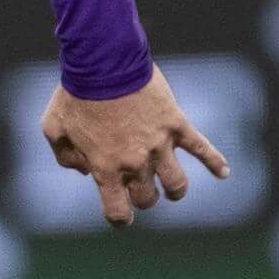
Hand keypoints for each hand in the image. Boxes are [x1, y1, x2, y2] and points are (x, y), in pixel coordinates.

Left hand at [40, 68, 227, 228]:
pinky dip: (215, 162)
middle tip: (139, 185)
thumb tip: (84, 171)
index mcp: (105, 167)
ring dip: (174, 190)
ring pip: (177, 184)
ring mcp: (159, 145)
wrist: (102, 60)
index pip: (118, 211)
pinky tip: (224, 173)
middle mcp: (135, 162)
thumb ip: (65, 156)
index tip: (122, 215)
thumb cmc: (74, 93)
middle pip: (148, 197)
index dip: (120, 218)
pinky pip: (202, 148)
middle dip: (144, 197)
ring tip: (171, 188)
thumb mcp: (54, 127)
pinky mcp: (176, 124)